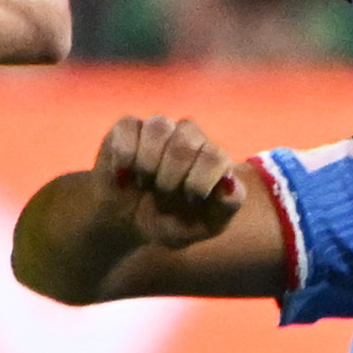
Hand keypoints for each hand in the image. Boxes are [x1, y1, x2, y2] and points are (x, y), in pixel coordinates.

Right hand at [91, 114, 243, 247]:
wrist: (127, 225)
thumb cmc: (170, 222)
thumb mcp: (203, 226)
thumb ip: (226, 206)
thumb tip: (229, 181)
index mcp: (213, 157)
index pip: (216, 157)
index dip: (198, 184)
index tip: (189, 201)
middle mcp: (190, 136)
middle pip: (185, 142)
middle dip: (170, 179)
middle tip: (163, 194)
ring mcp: (159, 129)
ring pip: (159, 126)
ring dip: (148, 164)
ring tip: (144, 183)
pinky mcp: (128, 127)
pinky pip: (128, 127)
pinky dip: (124, 156)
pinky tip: (123, 175)